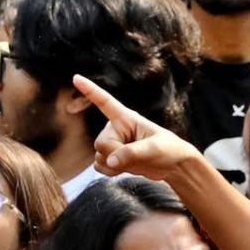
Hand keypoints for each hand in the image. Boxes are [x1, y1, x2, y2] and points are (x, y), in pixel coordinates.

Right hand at [73, 73, 202, 181]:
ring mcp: (113, 143)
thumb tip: (110, 162)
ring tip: (134, 161)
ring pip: (98, 156)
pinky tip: (124, 169)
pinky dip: (110, 172)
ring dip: (113, 165)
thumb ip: (130, 154)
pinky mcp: (112, 157)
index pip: (105, 102)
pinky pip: (99, 166)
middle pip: (100, 143)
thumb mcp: (153, 149)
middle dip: (114, 154)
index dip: (90, 90)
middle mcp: (116, 128)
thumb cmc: (168, 150)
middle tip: (135, 157)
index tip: (76, 78)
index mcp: (126, 118)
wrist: (173, 166)